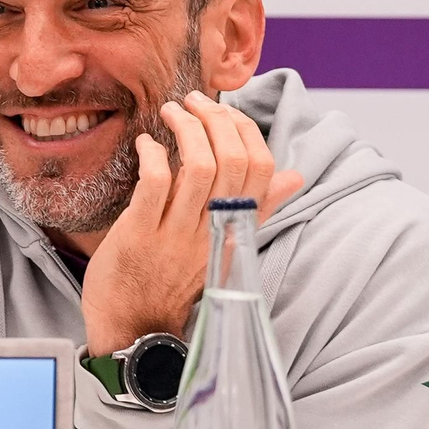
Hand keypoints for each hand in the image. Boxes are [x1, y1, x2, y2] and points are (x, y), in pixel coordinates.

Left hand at [81, 90, 303, 358]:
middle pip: (232, 162)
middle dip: (215, 119)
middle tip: (193, 100)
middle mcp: (212, 231)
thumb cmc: (174, 280)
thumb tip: (295, 175)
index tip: (225, 112)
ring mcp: (176, 234)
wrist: (132, 327)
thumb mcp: (224, 247)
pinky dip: (152, 153)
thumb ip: (256, 209)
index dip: (246, 131)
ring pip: (199, 168)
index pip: (261, 170)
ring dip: (185, 128)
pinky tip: (145, 144)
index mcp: (235, 230)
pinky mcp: (139, 235)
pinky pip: (155, 183)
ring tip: (170, 111)